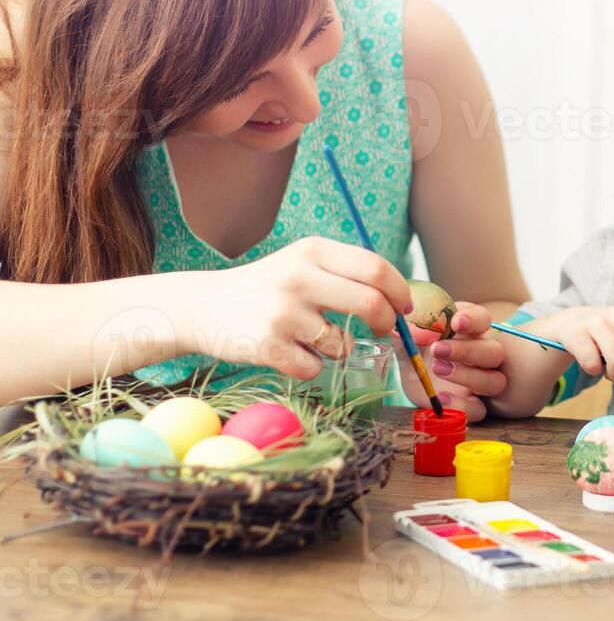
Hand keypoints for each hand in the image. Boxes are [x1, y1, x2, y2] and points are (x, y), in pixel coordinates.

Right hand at [181, 236, 411, 380]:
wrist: (202, 306)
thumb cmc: (268, 287)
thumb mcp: (303, 263)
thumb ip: (348, 274)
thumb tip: (402, 302)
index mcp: (312, 251)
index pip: (376, 268)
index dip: (400, 292)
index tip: (405, 308)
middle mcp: (298, 277)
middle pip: (371, 304)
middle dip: (386, 323)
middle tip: (383, 330)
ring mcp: (282, 313)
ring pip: (344, 344)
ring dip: (340, 348)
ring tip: (314, 338)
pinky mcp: (266, 347)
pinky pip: (315, 369)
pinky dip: (311, 367)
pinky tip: (290, 352)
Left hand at [405, 302, 507, 420]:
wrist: (414, 376)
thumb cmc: (419, 346)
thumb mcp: (412, 335)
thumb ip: (412, 329)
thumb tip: (404, 326)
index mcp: (469, 330)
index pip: (483, 320)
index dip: (474, 321)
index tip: (456, 323)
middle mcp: (482, 354)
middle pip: (494, 352)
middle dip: (467, 351)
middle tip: (437, 350)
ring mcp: (481, 381)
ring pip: (494, 381)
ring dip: (467, 376)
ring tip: (437, 369)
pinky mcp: (473, 405)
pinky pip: (479, 410)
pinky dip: (462, 405)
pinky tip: (441, 398)